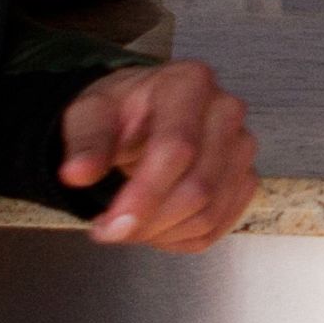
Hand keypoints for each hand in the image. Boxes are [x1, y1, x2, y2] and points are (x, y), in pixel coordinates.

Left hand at [58, 61, 259, 249]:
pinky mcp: (245, 178)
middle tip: (110, 229)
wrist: (144, 114)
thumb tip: (79, 172)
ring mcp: (241, 146)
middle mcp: (225, 112)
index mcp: (188, 84)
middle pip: (198, 186)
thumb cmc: (122, 111)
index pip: (177, 148)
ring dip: (162, 233)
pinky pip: (217, 226)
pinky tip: (157, 224)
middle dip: (149, 222)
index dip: (145, 193)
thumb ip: (85, 142)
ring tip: (131, 223)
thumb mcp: (89, 114)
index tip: (113, 222)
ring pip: (209, 212)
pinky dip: (180, 238)